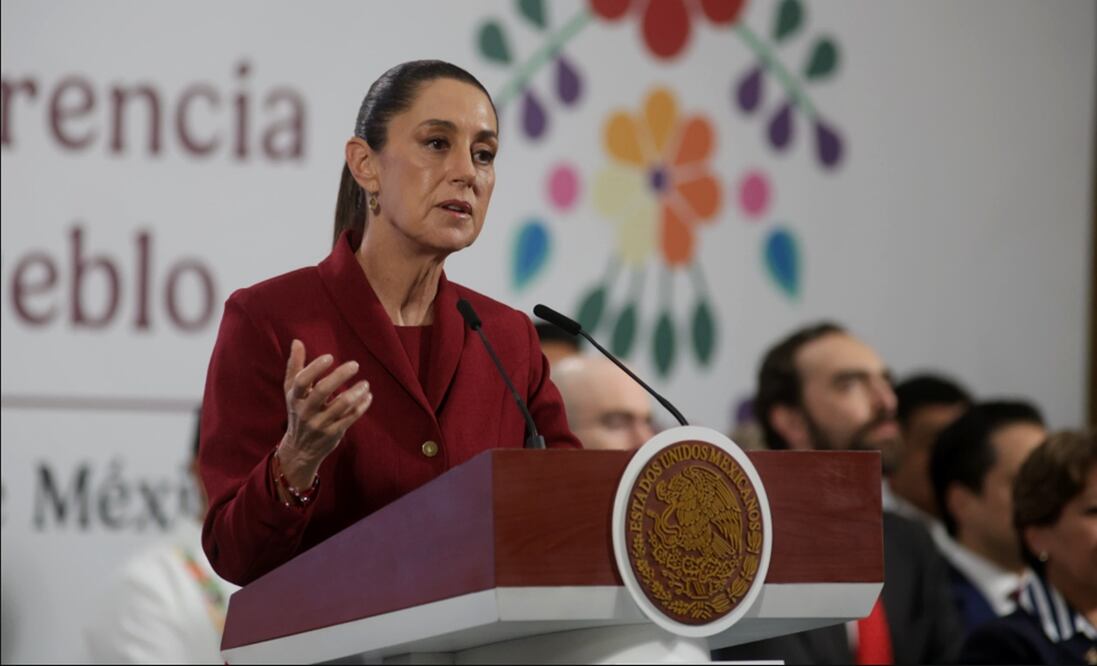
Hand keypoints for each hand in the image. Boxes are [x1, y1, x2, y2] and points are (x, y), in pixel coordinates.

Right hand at [277, 339, 371, 487]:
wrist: (300, 448)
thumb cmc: (298, 411)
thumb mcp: (292, 391)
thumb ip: (295, 366)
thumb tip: (297, 342)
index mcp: (294, 398)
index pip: (302, 381)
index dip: (315, 367)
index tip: (330, 357)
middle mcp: (305, 411)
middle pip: (322, 391)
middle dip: (339, 376)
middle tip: (355, 364)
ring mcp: (320, 423)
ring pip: (341, 406)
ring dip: (355, 392)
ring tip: (365, 384)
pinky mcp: (333, 433)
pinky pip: (350, 418)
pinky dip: (361, 406)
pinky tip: (368, 396)